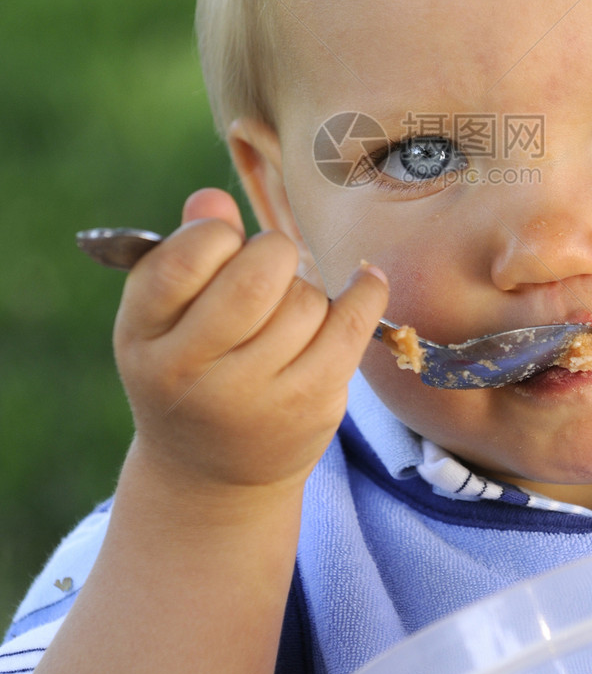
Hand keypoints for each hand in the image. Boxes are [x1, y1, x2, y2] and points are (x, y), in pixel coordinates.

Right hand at [113, 188, 387, 494]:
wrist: (212, 475)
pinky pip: (350, 326)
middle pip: (256, 275)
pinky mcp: (309, 405)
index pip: (184, 257)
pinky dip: (364, 294)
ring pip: (304, 300)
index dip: (214, 235)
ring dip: (304, 292)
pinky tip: (366, 282)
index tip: (223, 242)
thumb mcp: (166, 316)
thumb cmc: (189, 367)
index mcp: (144, 335)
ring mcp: (253, 397)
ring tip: (285, 315)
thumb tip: (212, 198)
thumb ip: (187, 251)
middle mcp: (191, 371)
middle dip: (272, 254)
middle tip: (268, 268)